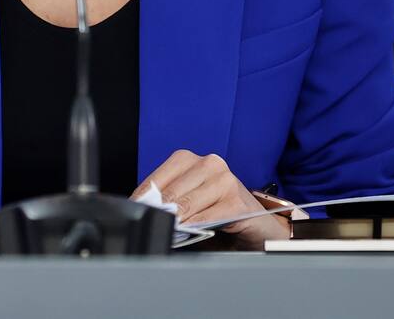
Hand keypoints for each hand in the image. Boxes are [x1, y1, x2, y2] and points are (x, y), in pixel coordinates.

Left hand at [132, 150, 288, 249]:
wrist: (257, 225)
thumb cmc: (219, 213)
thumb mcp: (189, 203)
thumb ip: (168, 203)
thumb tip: (142, 211)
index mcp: (190, 160)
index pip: (155, 180)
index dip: (142, 201)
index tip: (135, 216)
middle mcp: (209, 164)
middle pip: (169, 193)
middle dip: (157, 214)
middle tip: (150, 229)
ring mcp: (224, 180)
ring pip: (186, 204)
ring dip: (173, 223)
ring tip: (166, 233)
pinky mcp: (236, 201)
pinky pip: (205, 218)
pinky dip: (193, 229)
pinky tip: (189, 234)